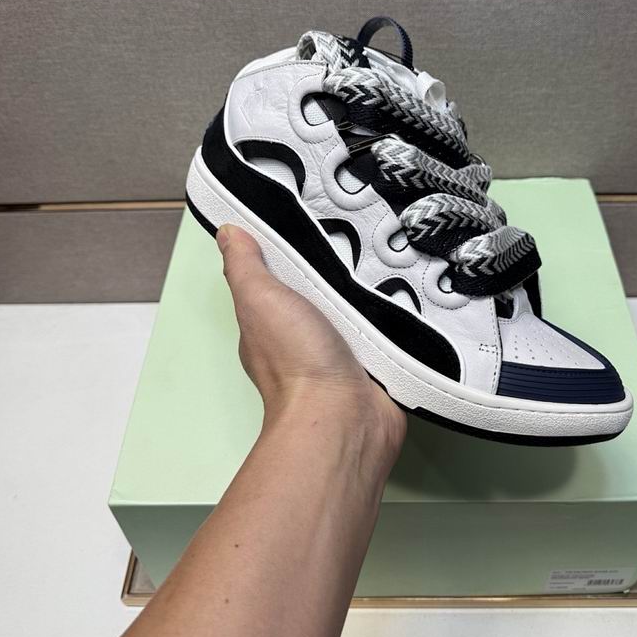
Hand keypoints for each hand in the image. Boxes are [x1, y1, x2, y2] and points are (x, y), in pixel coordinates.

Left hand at [217, 224, 405, 459]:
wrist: (344, 416)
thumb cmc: (296, 360)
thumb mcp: (260, 300)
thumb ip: (245, 267)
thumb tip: (227, 232)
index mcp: (270, 325)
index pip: (279, 280)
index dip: (292, 254)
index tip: (314, 220)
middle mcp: (303, 340)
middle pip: (322, 292)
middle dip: (339, 269)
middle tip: (363, 233)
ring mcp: (341, 353)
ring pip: (356, 310)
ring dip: (371, 291)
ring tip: (392, 253)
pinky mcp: (375, 362)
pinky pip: (385, 330)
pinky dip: (396, 315)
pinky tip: (409, 293)